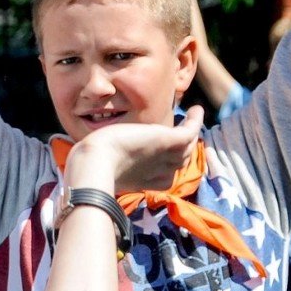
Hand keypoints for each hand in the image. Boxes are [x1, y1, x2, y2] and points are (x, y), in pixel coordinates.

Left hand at [74, 106, 204, 192]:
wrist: (97, 161)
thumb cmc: (93, 164)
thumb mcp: (106, 164)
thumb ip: (112, 163)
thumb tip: (102, 154)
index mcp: (144, 182)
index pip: (166, 175)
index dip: (168, 163)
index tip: (167, 152)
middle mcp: (159, 172)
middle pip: (180, 161)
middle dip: (184, 150)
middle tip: (185, 132)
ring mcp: (166, 157)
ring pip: (188, 147)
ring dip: (192, 132)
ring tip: (193, 118)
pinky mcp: (169, 141)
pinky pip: (191, 131)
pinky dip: (196, 121)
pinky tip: (197, 109)